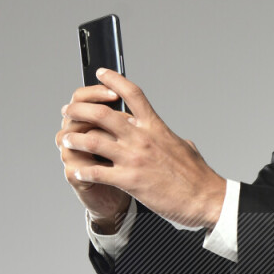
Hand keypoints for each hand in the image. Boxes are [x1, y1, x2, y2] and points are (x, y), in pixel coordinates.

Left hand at [57, 68, 226, 229]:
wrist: (206, 199)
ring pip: (92, 140)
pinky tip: (76, 170)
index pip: (131, 93)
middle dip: (79, 109)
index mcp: (155, 127)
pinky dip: (83, 170)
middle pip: (101, 113)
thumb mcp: (186, 148)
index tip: (101, 73)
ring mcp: (134, 158)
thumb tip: (173, 137)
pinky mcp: (130, 180)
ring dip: (74, 138)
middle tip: (69, 110)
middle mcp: (142, 138)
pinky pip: (97, 172)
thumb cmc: (198, 177)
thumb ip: (172, 138)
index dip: (113, 79)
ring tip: (66, 139)